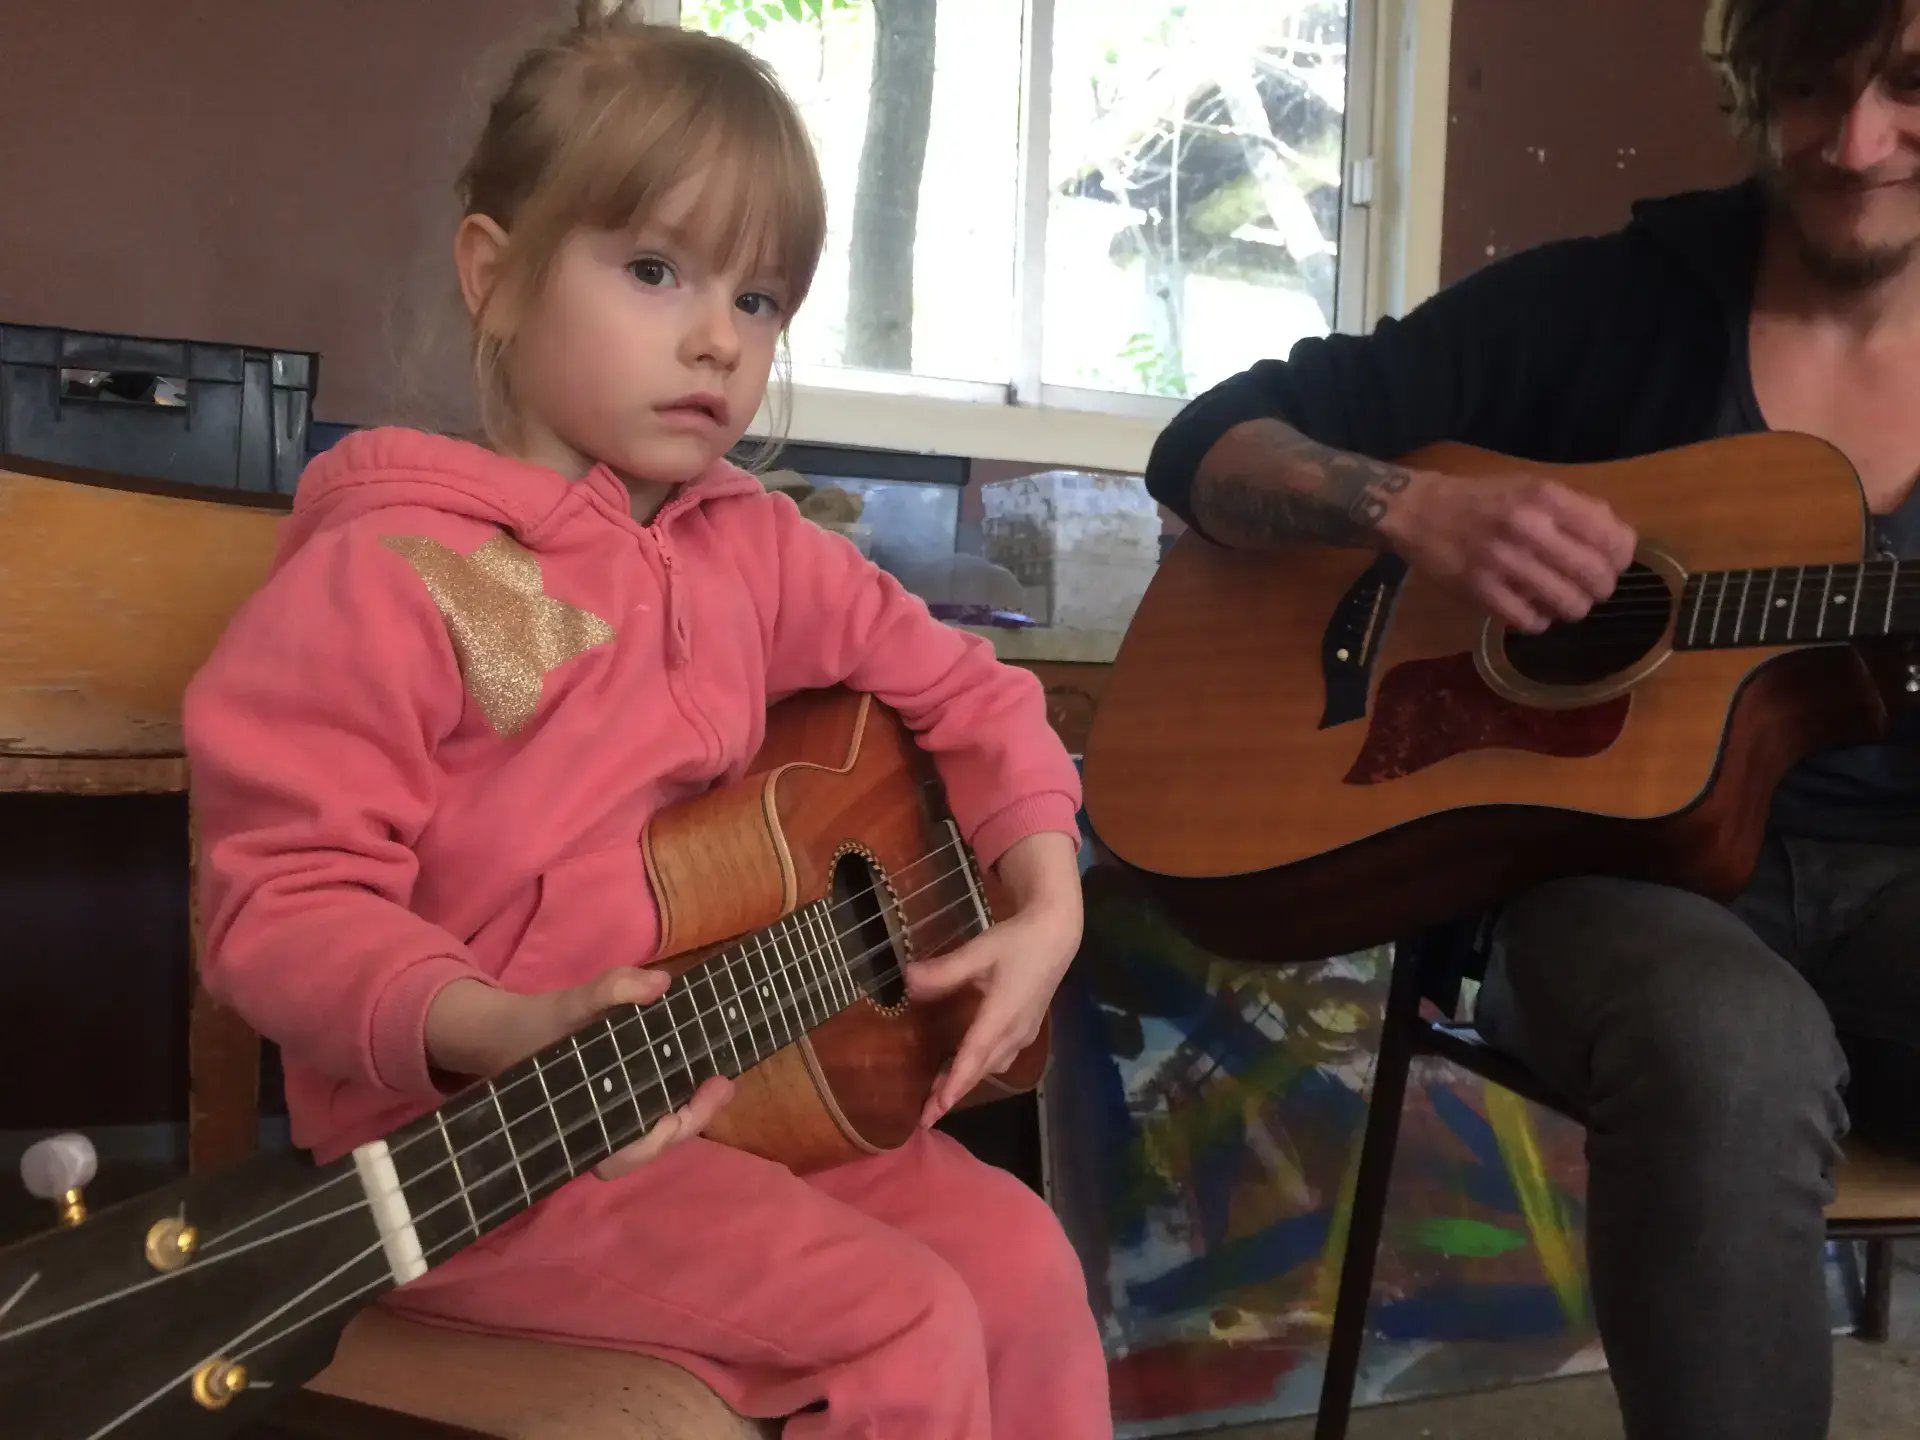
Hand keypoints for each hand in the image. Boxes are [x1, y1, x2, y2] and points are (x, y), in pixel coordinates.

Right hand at [425, 968, 733, 1179]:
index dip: (652, 1143)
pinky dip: (680, 1098)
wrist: (507, 1034)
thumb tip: (661, 984)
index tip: (674, 1119)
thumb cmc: (540, 1027)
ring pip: (656, 1135)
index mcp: (581, 1122)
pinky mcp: (622, 1106)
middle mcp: (598, 1132)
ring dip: (692, 1113)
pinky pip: (653, 1113)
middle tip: (722, 1084)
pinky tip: (703, 1072)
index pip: (621, 1155)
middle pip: (649, 1149)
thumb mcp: (568, 1003)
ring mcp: (612, 1122)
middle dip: (689, 1121)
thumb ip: (611, 990)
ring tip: (721, 1081)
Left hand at [903, 831, 1081, 1126]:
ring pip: (991, 1066)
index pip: (973, 1056)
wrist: (1057, 936)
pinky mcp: (1026, 1029)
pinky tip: (965, 1064)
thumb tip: (907, 982)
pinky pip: (1000, 1058)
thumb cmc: (1018, 941)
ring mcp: (1023, 1032)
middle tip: (926, 1117)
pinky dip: (979, 1068)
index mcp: (1002, 1015)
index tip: (936, 1108)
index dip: (954, 1083)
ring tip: (939, 1094)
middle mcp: (1014, 1031)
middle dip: (953, 1093)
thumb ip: (944, 970)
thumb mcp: (979, 951)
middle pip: (980, 1070)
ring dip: (966, 1081)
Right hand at [1377, 469, 1636, 632]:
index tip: (1612, 562)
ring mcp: (1503, 562)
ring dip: (1573, 608)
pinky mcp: (1480, 591)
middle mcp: (1528, 527)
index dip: (1621, 557)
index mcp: (1546, 498)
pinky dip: (1538, 621)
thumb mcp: (1530, 487)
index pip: (1613, 538)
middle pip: (1596, 576)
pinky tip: (1530, 610)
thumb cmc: (1481, 499)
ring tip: (1561, 601)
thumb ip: (1574, 510)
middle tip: (1589, 588)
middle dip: (1601, 588)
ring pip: (1569, 604)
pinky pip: (1530, 622)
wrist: (1418, 512)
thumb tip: (1618, 542)